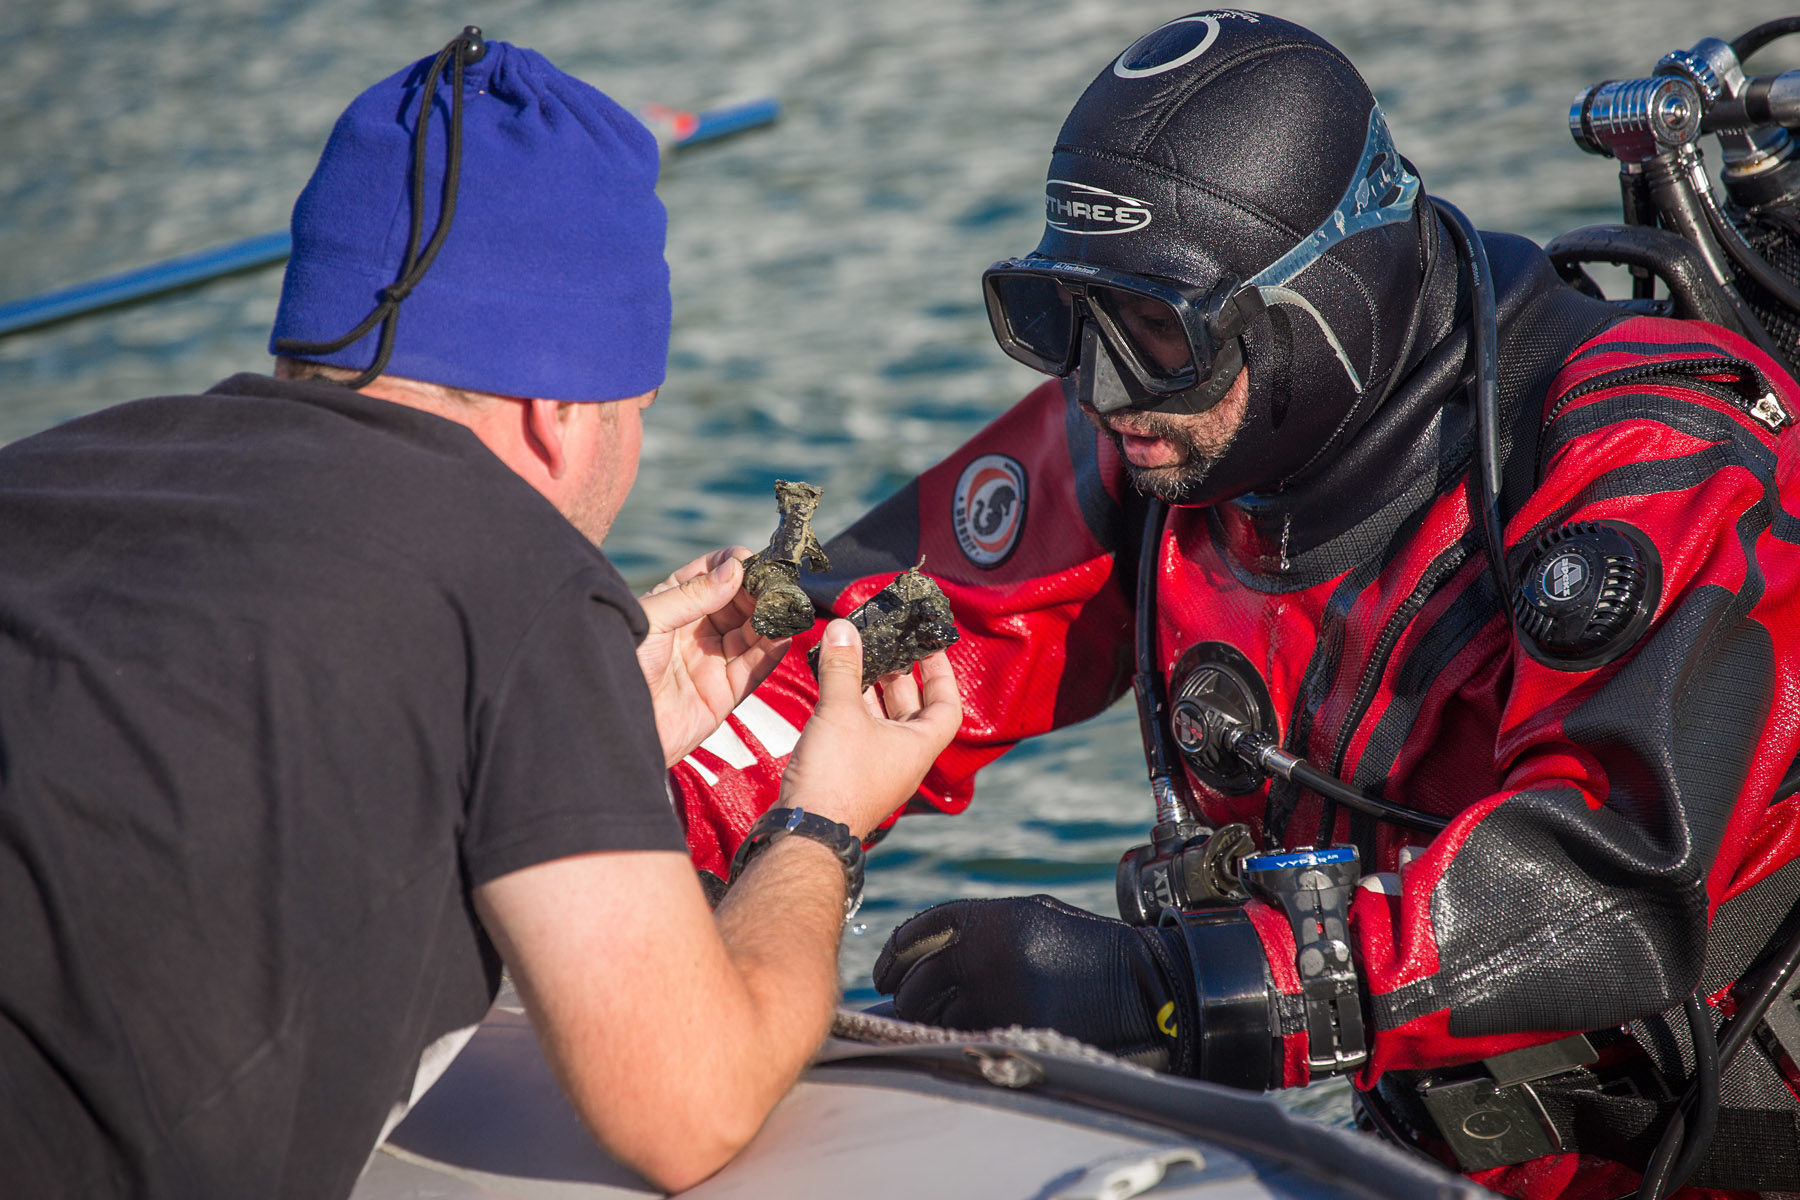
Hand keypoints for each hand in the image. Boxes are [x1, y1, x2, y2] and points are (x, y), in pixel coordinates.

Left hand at [636, 547, 788, 766]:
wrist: (608, 725)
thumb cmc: (617, 666)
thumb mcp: (651, 620)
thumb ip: (693, 595)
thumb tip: (734, 568)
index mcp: (671, 605)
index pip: (708, 575)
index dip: (730, 564)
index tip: (749, 559)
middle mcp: (695, 630)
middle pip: (736, 603)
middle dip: (757, 591)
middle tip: (775, 582)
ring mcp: (711, 661)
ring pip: (751, 633)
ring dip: (769, 618)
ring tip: (784, 604)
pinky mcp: (724, 692)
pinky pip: (754, 667)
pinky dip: (771, 650)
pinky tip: (781, 633)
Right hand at [778, 619, 961, 838]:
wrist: (806, 831)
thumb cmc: (837, 776)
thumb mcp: (841, 711)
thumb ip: (843, 667)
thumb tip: (843, 628)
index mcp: (918, 745)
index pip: (947, 705)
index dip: (941, 672)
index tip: (929, 646)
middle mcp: (904, 759)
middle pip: (912, 709)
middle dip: (898, 675)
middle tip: (884, 644)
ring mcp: (877, 768)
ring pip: (882, 721)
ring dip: (870, 690)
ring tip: (854, 658)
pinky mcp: (850, 774)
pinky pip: (858, 733)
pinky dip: (850, 709)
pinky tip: (831, 689)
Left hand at [872, 895, 1188, 1067]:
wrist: (1142, 989)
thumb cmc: (1089, 950)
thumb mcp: (1036, 916)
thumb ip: (982, 930)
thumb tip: (931, 954)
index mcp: (991, 919)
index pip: (919, 932)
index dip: (894, 955)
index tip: (884, 974)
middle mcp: (985, 955)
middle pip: (918, 981)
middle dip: (907, 995)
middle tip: (904, 1003)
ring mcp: (995, 999)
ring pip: (935, 1017)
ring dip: (927, 1022)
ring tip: (930, 1024)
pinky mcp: (1009, 1035)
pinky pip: (963, 1042)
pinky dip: (953, 1043)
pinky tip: (957, 1041)